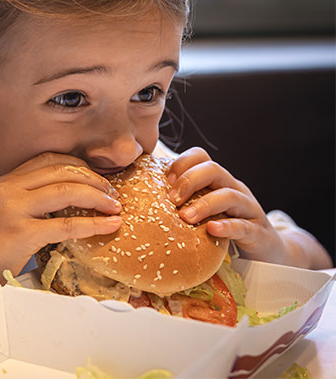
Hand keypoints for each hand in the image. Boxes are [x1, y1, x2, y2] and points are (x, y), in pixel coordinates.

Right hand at [0, 152, 122, 280]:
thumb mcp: (2, 212)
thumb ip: (27, 200)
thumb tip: (66, 199)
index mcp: (6, 181)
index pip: (48, 159)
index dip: (78, 164)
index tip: (96, 177)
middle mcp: (9, 189)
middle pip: (61, 170)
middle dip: (94, 178)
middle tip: (112, 192)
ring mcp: (14, 210)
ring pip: (66, 191)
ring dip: (97, 196)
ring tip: (114, 206)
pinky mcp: (21, 234)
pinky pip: (66, 225)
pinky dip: (93, 224)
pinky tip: (109, 225)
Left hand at [165, 147, 287, 264]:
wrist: (267, 253)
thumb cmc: (225, 228)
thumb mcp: (203, 211)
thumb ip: (182, 202)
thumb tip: (143, 199)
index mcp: (217, 181)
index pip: (200, 157)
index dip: (181, 163)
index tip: (164, 181)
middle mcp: (234, 189)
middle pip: (214, 169)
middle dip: (189, 181)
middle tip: (171, 200)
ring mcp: (248, 209)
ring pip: (229, 195)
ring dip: (204, 204)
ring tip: (185, 218)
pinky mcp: (258, 232)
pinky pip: (244, 226)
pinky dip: (227, 226)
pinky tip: (211, 229)